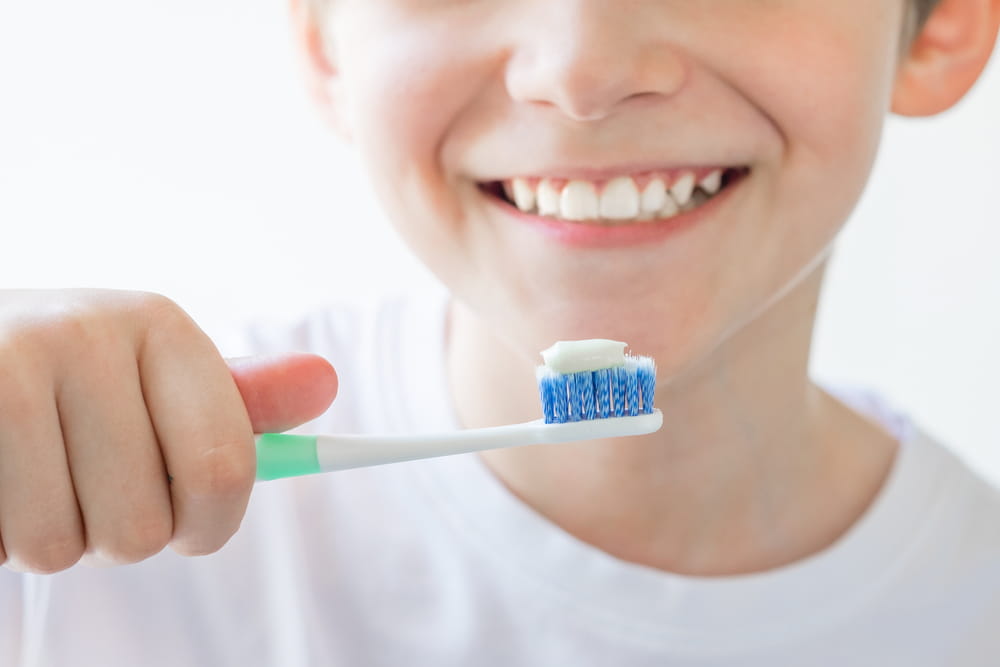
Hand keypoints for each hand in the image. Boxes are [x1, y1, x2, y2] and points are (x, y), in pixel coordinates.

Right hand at [0, 289, 336, 572]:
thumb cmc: (70, 380)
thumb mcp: (155, 375)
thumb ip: (236, 399)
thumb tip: (324, 382)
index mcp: (161, 326)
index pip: (224, 469)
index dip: (210, 525)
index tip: (191, 526)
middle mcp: (88, 334)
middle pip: (141, 527)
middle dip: (118, 532)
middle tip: (88, 484)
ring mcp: (9, 367)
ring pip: (60, 549)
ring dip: (51, 538)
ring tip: (35, 477)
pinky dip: (0, 537)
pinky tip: (3, 479)